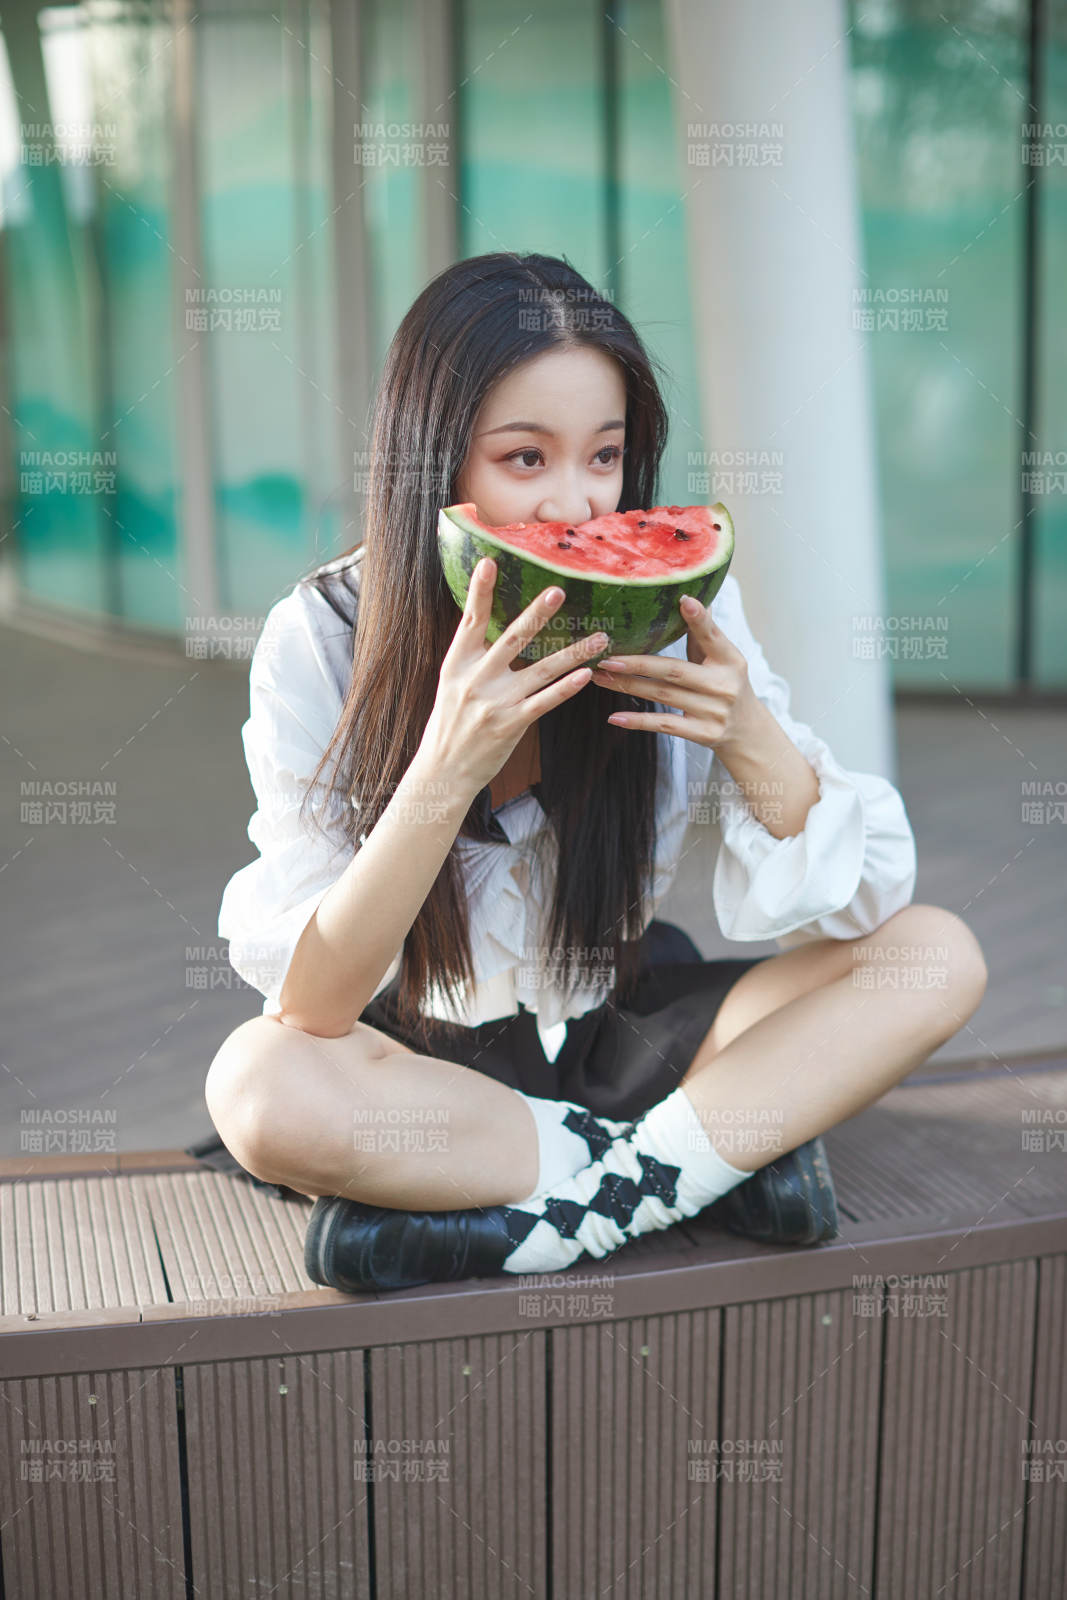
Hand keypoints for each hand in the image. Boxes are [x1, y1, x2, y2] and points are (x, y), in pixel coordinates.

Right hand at [420, 557, 608, 796]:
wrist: (443, 770)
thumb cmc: (450, 723)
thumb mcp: (452, 683)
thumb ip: (472, 656)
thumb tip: (492, 626)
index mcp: (457, 662)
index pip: (471, 619)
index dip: (481, 590)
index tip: (490, 562)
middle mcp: (476, 678)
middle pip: (512, 638)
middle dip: (537, 614)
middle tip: (559, 590)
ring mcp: (496, 702)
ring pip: (541, 670)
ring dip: (574, 652)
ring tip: (600, 637)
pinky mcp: (512, 724)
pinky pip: (545, 701)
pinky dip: (567, 687)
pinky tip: (586, 676)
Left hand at [589, 594, 758, 752]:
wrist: (747, 730)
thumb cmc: (725, 683)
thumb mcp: (722, 658)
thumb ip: (703, 632)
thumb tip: (687, 596)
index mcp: (729, 659)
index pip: (712, 636)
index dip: (699, 619)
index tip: (683, 600)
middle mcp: (722, 684)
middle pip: (674, 670)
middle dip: (637, 663)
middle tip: (607, 657)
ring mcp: (713, 711)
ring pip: (662, 695)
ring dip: (628, 686)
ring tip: (601, 677)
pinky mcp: (703, 734)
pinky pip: (664, 725)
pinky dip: (638, 721)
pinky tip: (615, 717)